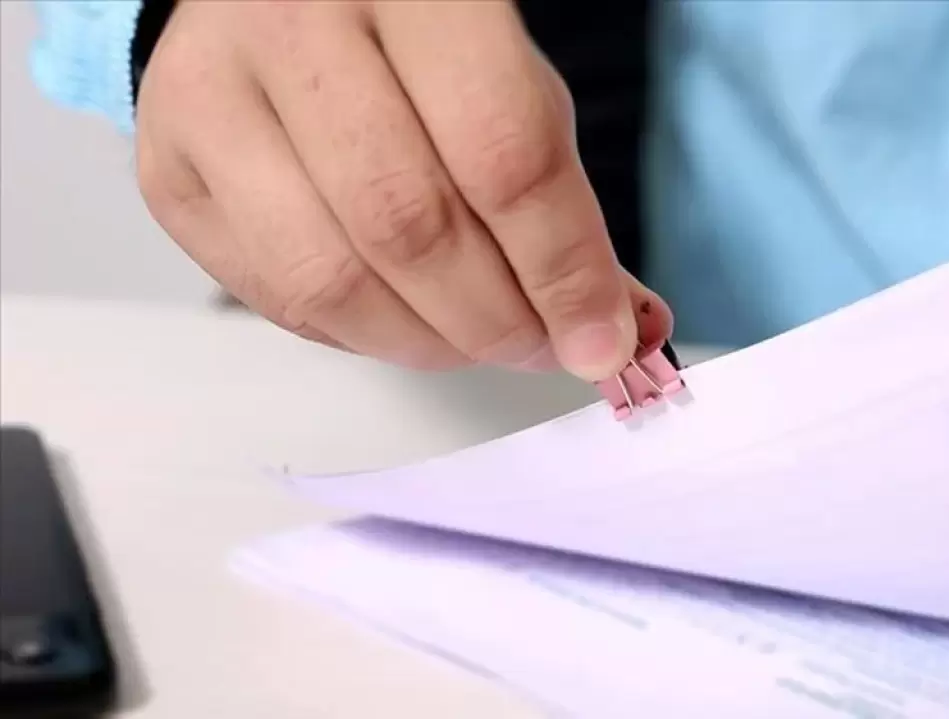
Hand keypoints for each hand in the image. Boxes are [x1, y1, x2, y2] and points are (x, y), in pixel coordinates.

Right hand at [134, 1, 669, 380]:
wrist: (276, 0)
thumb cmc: (416, 44)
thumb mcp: (514, 88)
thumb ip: (565, 204)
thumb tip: (621, 332)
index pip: (502, 155)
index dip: (562, 269)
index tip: (602, 341)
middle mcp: (295, 27)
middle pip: (410, 226)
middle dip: (496, 321)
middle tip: (540, 346)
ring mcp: (211, 96)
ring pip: (331, 279)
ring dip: (428, 343)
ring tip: (477, 339)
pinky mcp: (168, 168)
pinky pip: (277, 299)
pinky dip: (362, 338)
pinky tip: (405, 320)